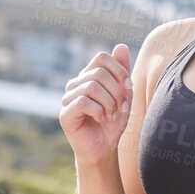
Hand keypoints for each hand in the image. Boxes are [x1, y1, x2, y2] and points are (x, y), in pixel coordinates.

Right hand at [60, 43, 132, 165]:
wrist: (104, 147)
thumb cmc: (113, 121)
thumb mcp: (124, 94)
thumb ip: (122, 71)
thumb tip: (120, 45)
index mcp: (89, 76)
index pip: (101, 57)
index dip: (118, 70)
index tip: (129, 87)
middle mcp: (76, 84)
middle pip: (99, 73)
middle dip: (117, 91)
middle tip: (122, 107)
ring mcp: (68, 97)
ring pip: (92, 87)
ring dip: (109, 103)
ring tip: (112, 115)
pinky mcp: (65, 113)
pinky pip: (83, 102)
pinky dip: (99, 111)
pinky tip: (101, 119)